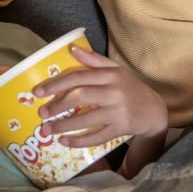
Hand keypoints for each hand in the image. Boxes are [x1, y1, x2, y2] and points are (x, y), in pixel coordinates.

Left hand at [33, 47, 167, 147]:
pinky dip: (79, 140)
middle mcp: (115, 91)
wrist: (154, 111)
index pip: (79, 77)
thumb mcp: (117, 71)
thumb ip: (95, 60)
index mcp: (111, 75)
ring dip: (64, 125)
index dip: (57, 84)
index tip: (38, 92)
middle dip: (58, 106)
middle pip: (81, 96)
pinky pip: (97, 136)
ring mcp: (119, 110)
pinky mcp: (121, 127)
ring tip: (48, 129)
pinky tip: (65, 142)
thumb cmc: (131, 89)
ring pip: (87, 118)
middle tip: (42, 113)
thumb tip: (72, 49)